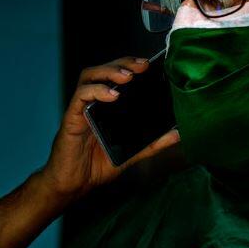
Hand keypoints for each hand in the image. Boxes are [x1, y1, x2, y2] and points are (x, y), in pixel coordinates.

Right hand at [38, 56, 179, 201]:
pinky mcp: (71, 118)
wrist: (74, 184)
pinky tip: (111, 95)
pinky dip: (96, 91)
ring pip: (89, 76)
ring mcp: (80, 109)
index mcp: (105, 107)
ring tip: (127, 77)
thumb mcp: (130, 152)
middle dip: (123, 63)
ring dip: (108, 71)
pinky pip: (80, 97)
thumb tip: (177, 134)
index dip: (130, 66)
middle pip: (104, 70)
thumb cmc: (96, 167)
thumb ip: (152, 143)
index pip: (116, 76)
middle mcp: (92, 103)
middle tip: (142, 66)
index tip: (148, 65)